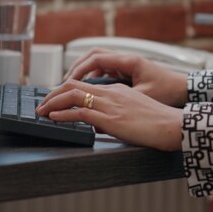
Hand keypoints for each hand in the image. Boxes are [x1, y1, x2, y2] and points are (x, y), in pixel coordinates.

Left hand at [36, 80, 182, 150]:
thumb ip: (113, 116)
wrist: (172, 126)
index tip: (54, 100)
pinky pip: (79, 112)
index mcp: (116, 90)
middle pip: (73, 85)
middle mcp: (110, 93)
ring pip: (72, 95)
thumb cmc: (158, 123)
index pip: (84, 86)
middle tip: (41, 104)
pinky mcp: (110, 118)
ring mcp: (109, 104)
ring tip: (41, 111)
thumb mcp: (132, 114)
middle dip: (53, 94)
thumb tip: (96, 125)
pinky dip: (62, 114)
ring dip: (52, 102)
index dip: (65, 92)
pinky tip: (53, 117)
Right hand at [64, 48, 188, 107]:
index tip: (67, 82)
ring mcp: (127, 64)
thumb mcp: (142, 98)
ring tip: (72, 85)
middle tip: (64, 83)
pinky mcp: (128, 71)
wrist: (185, 89)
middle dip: (76, 68)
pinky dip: (94, 76)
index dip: (78, 70)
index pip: (96, 59)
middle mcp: (126, 59)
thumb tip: (97, 114)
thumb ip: (119, 102)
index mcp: (129, 61)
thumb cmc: (169, 91)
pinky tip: (90, 88)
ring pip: (98, 62)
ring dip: (84, 71)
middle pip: (93, 56)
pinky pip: (106, 69)